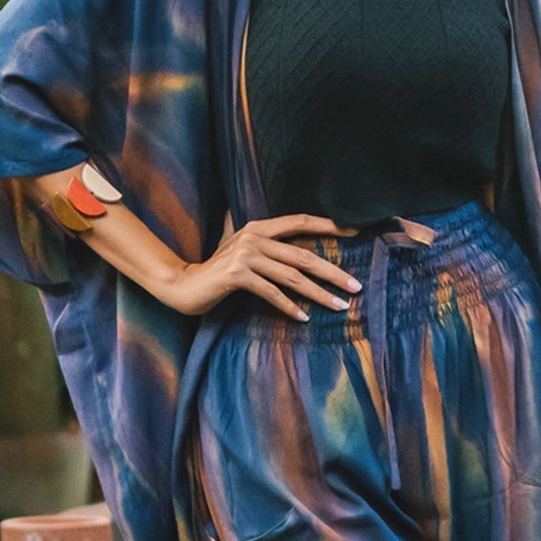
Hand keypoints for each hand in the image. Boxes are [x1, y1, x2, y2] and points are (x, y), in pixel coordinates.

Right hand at [164, 212, 363, 318]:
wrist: (184, 284)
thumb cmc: (219, 273)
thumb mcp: (246, 253)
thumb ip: (270, 249)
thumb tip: (305, 256)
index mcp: (260, 227)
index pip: (301, 221)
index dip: (329, 225)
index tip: (356, 232)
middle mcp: (254, 237)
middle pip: (304, 255)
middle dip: (334, 272)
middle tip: (356, 286)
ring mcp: (245, 255)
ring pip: (292, 277)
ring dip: (319, 294)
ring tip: (340, 306)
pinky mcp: (237, 275)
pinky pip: (271, 293)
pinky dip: (289, 307)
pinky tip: (304, 319)